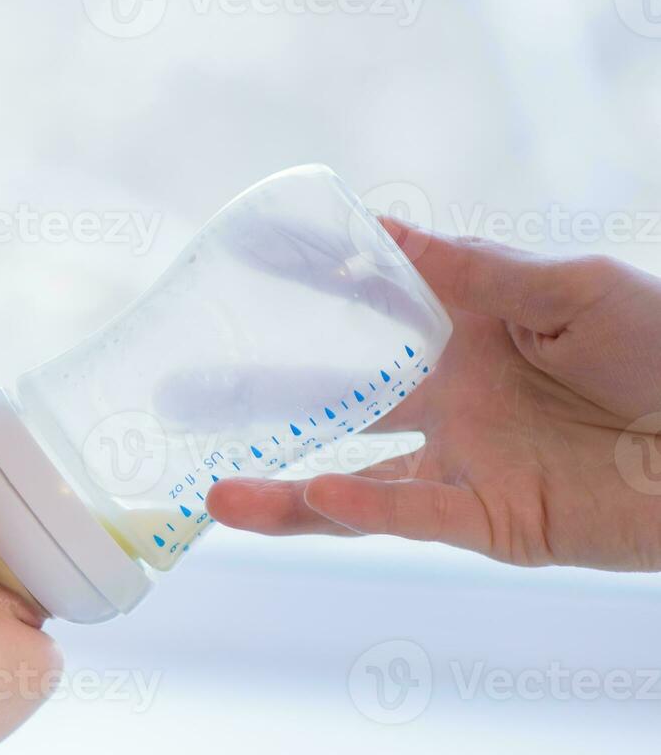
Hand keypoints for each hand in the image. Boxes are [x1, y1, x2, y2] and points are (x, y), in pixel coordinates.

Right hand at [207, 220, 660, 571]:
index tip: (243, 262)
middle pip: (338, 400)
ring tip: (215, 493)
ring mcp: (466, 464)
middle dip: (261, 398)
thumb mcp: (572, 290)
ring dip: (283, 489)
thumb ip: (476, 273)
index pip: (371, 306)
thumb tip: (387, 232)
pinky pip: (410, 514)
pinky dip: (360, 508)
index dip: (309, 285)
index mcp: (472, 333)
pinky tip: (311, 494)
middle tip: (183, 395)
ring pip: (353, 483)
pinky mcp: (490, 522)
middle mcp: (455, 399)